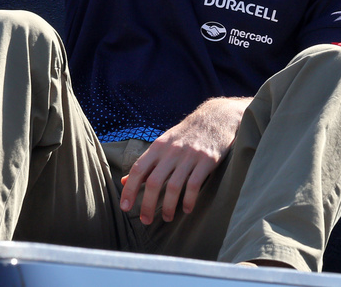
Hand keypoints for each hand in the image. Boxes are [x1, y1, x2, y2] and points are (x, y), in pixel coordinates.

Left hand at [119, 97, 249, 223]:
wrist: (215, 118)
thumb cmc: (185, 135)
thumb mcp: (163, 144)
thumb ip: (146, 163)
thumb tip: (125, 180)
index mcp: (158, 146)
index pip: (138, 169)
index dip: (129, 189)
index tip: (125, 207)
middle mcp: (171, 151)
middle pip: (154, 182)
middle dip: (148, 204)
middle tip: (146, 221)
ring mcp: (189, 156)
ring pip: (174, 186)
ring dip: (168, 207)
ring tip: (167, 219)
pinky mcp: (207, 161)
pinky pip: (194, 185)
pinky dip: (189, 200)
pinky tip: (186, 209)